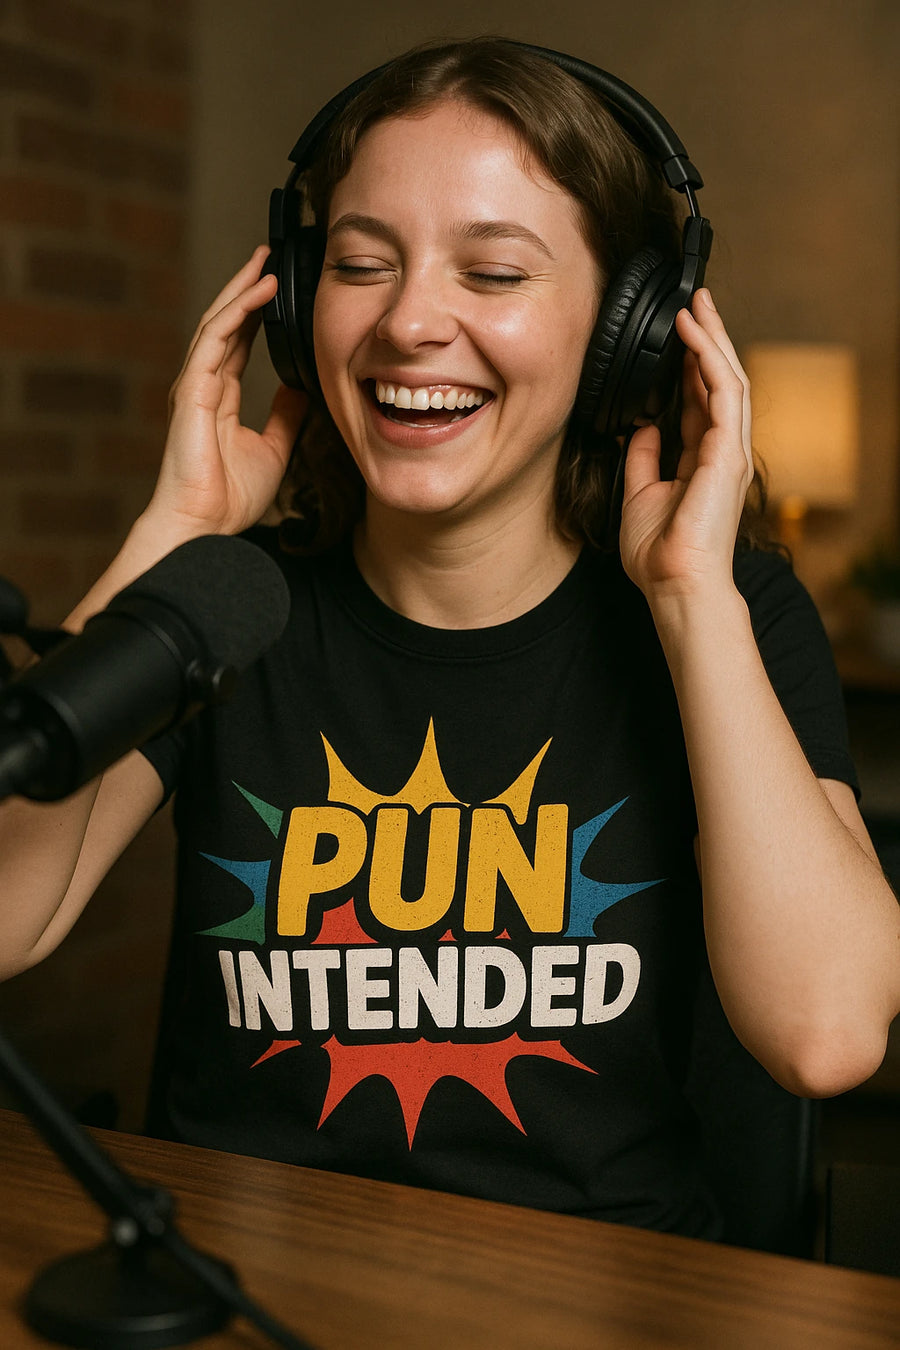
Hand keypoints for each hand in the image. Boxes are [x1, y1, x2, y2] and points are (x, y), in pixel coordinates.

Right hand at [144, 246, 307, 540]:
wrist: (203, 526)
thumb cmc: (228, 499)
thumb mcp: (273, 450)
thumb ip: (284, 418)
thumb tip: (300, 390)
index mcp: (218, 397)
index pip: (238, 340)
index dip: (256, 311)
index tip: (277, 285)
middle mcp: (203, 385)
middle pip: (226, 322)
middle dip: (247, 286)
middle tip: (269, 254)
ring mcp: (194, 385)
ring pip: (219, 322)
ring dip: (242, 289)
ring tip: (265, 260)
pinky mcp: (192, 390)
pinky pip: (215, 339)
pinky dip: (238, 312)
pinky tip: (259, 291)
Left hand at [618, 289, 753, 602]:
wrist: (675, 583)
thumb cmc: (661, 554)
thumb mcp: (641, 493)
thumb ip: (644, 456)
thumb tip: (640, 426)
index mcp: (703, 460)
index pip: (702, 400)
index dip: (691, 363)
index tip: (678, 332)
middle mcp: (723, 451)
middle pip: (721, 380)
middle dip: (709, 338)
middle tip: (696, 301)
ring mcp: (731, 450)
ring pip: (729, 378)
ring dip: (712, 338)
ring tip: (696, 304)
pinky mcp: (730, 451)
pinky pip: (725, 392)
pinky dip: (710, 358)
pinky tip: (694, 334)